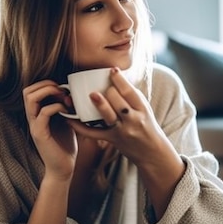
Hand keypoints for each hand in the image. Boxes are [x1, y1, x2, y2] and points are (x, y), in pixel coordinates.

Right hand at [23, 80, 77, 179]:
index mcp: (37, 114)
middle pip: (27, 91)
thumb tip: (73, 95)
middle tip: (62, 91)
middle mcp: (33, 118)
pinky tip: (66, 111)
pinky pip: (43, 113)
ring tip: (63, 97)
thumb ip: (65, 109)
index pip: (31, 90)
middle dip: (46, 85)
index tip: (63, 89)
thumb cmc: (65, 147)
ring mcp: (34, 125)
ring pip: (30, 99)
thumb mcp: (67, 123)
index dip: (46, 84)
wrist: (63, 169)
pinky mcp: (40, 134)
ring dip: (48, 92)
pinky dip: (56, 107)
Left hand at [67, 67, 185, 218]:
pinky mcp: (112, 140)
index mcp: (142, 109)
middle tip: (104, 89)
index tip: (112, 70)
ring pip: (109, 116)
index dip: (120, 80)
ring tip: (92, 95)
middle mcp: (133, 120)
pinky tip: (70, 119)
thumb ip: (131, 96)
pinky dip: (80, 127)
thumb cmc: (147, 127)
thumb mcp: (145, 110)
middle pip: (119, 102)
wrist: (152, 153)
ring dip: (100, 105)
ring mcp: (122, 131)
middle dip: (109, 92)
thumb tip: (115, 76)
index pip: (130, 92)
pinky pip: (94, 133)